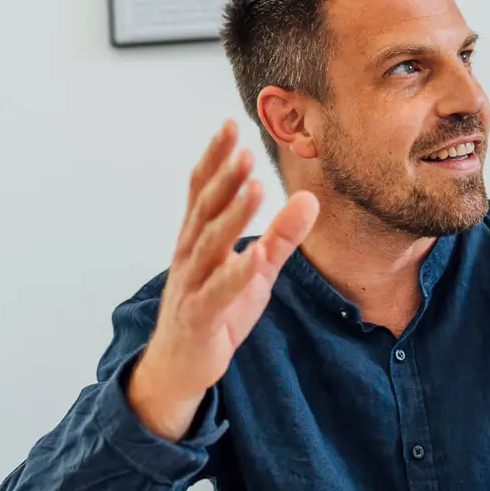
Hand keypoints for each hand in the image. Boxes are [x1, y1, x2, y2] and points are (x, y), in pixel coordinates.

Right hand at [128, 122, 318, 440]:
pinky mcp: (200, 317)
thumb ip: (281, 236)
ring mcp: (192, 286)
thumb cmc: (215, 312)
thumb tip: (309, 199)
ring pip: (210, 245)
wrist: (180, 366)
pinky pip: (218, 293)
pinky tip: (254, 257)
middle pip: (204, 209)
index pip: (201, 190)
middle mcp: (189, 256)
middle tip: (243, 148)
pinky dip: (235, 274)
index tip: (230, 124)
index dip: (214, 158)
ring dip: (232, 215)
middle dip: (223, 177)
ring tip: (253, 187)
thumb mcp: (255, 270)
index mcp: (197, 239)